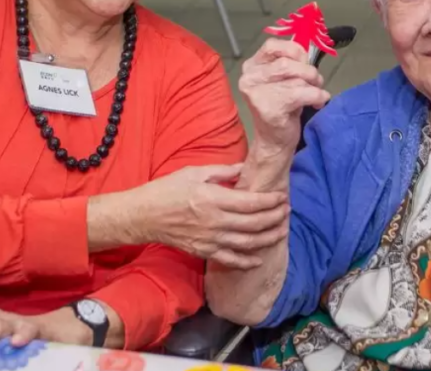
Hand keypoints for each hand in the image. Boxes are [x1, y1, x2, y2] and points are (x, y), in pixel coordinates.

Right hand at [138, 164, 289, 268]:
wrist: (143, 216)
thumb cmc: (166, 190)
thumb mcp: (194, 173)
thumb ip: (222, 171)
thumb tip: (244, 168)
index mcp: (213, 199)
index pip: (251, 202)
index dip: (270, 201)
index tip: (282, 197)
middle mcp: (215, 221)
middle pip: (254, 223)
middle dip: (275, 218)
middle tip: (287, 211)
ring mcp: (210, 239)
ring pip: (248, 243)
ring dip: (268, 238)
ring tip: (281, 231)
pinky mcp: (204, 251)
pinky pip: (231, 259)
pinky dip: (247, 260)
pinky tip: (259, 257)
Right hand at [240, 39, 330, 150]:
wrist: (274, 142)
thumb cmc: (282, 108)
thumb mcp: (283, 80)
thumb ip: (291, 62)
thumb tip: (309, 45)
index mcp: (251, 67)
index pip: (272, 45)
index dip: (294, 50)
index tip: (305, 61)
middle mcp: (249, 78)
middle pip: (287, 63)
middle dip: (309, 71)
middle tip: (317, 81)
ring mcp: (256, 94)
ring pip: (296, 78)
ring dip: (314, 86)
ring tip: (316, 94)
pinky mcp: (269, 108)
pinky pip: (302, 93)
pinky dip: (316, 96)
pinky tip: (317, 103)